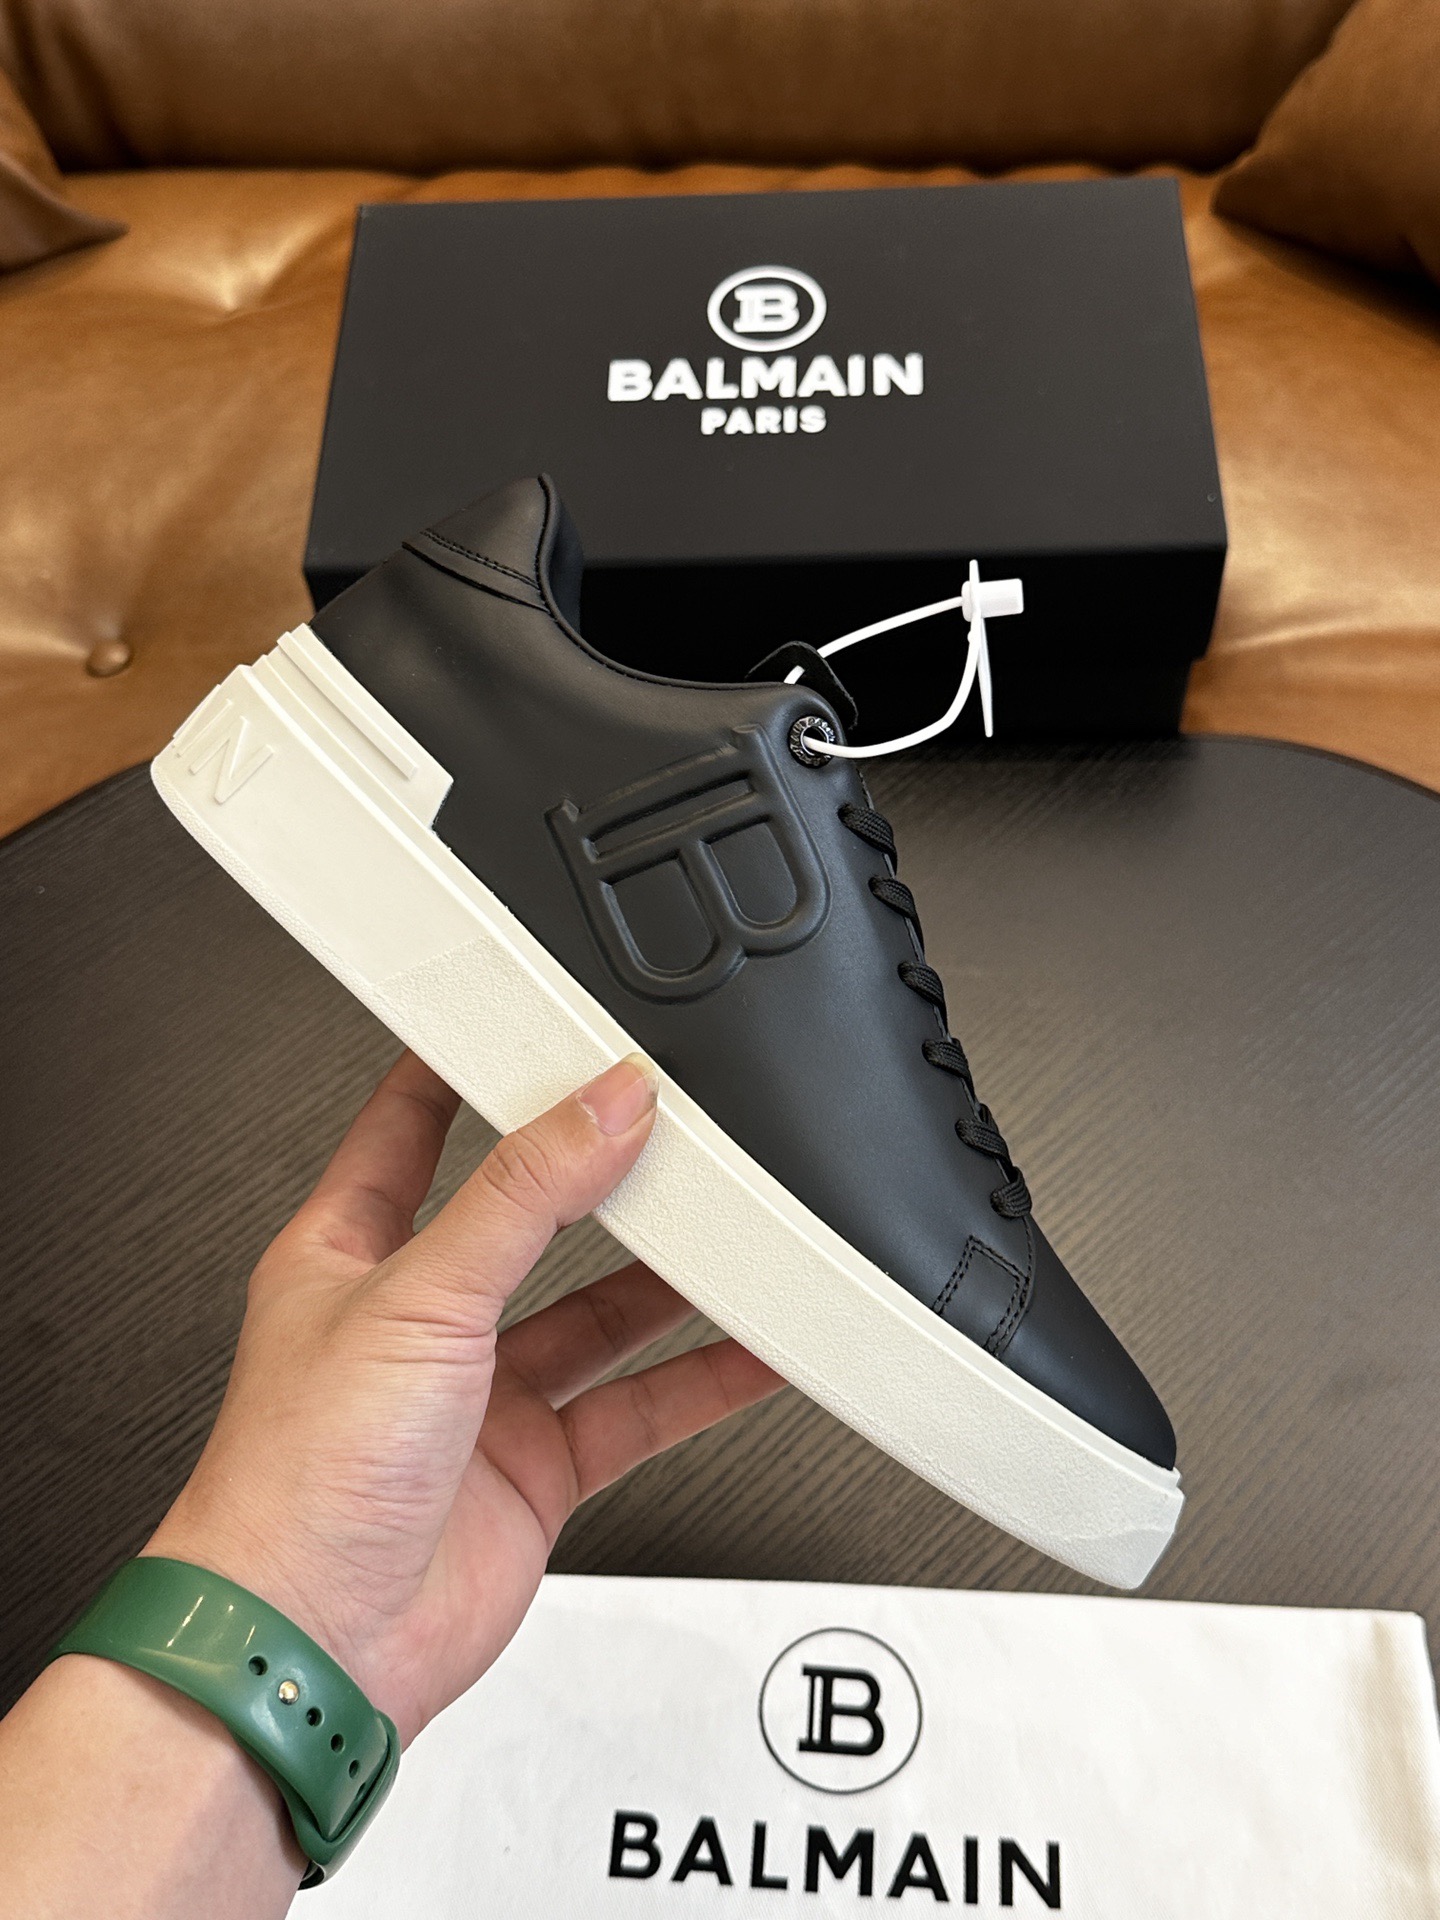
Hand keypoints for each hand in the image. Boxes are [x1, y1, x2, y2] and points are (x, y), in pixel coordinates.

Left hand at [147, 1050, 781, 1744]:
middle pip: (528, 1215)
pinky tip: (752, 1349)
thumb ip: (521, 1196)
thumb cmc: (296, 1481)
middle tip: (671, 1126)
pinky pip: (638, 1404)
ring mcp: (481, 1393)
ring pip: (597, 1311)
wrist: (312, 1647)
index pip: (412, 1125)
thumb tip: (602, 1106)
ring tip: (737, 1226)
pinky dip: (702, 1378)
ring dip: (667, 1277)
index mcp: (351, 1251)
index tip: (532, 1018)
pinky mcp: (536, 1465)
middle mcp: (418, 1315)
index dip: (468, 1066)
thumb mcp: (417, 1295)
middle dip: (598, 1176)